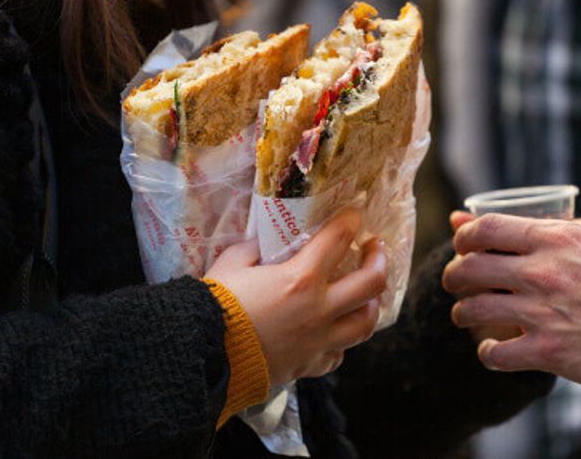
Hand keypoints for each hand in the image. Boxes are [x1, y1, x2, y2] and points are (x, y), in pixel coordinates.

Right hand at [205, 209, 387, 387]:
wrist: (201, 357)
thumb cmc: (214, 307)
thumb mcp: (231, 264)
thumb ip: (254, 251)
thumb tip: (264, 246)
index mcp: (301, 279)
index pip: (338, 239)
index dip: (349, 221)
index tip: (354, 214)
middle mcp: (318, 310)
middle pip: (371, 283)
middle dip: (379, 259)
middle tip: (376, 248)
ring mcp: (318, 341)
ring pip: (364, 324)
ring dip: (370, 304)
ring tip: (366, 294)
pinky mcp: (308, 365)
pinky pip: (337, 355)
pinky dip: (340, 342)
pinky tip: (334, 333)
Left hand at [442, 174, 580, 384]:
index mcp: (553, 239)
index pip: (486, 228)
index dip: (465, 235)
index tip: (461, 242)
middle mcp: (538, 272)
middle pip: (468, 269)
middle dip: (454, 276)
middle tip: (455, 282)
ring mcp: (538, 312)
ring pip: (475, 310)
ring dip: (464, 314)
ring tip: (465, 316)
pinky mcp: (546, 350)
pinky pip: (497, 354)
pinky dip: (488, 354)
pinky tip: (491, 351)